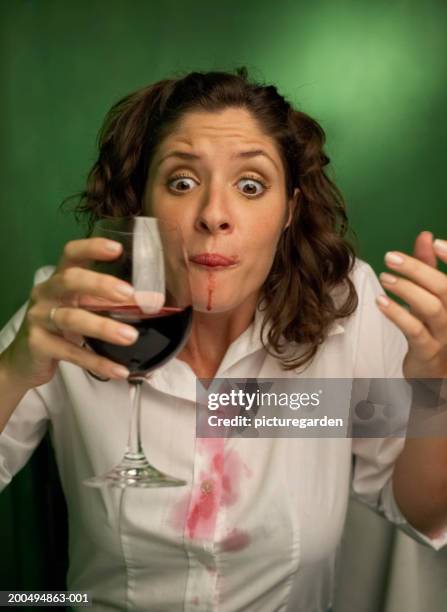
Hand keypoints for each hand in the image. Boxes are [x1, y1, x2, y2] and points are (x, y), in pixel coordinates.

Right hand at [2, 238, 137, 388]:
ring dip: (104, 327)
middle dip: (100, 284)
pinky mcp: (38, 345)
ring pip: (72, 318)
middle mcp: (46, 294)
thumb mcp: (82, 310)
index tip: (117, 249)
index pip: (71, 254)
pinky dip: (97, 362)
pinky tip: (119, 370)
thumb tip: (152, 302)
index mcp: (59, 279)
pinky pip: (70, 353)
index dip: (91, 248)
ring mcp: (39, 318)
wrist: (25, 361)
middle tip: (130, 294)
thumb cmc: (61, 328)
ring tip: (131, 337)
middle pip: (70, 280)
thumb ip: (110, 303)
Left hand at [376, 231, 446, 378]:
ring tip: (385, 278)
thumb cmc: (434, 330)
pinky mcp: (429, 352)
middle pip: (445, 288)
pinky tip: (380, 302)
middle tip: (391, 257)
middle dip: (418, 269)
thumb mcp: (432, 298)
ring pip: (432, 308)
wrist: (434, 375)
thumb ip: (429, 268)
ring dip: (406, 290)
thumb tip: (425, 236)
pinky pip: (414, 330)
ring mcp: (446, 336)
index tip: (434, 242)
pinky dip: (397, 313)